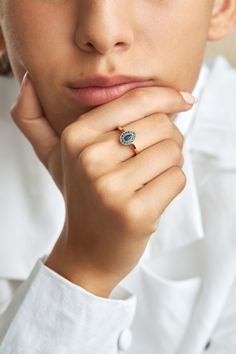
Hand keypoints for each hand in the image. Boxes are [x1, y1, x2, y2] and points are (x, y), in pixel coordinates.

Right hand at [11, 73, 195, 296]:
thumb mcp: (53, 157)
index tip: (184, 100)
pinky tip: (151, 196)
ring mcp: (111, 188)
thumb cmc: (81, 197)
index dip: (167, 96)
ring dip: (170, 164)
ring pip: (173, 151)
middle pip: (161, 125)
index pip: (136, 100)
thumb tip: (28, 79)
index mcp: (75, 136)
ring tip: (148, 178)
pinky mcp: (134, 213)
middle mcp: (90, 158)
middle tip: (150, 158)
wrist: (87, 250)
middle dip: (168, 139)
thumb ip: (33, 119)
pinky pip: (176, 178)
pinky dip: (171, 185)